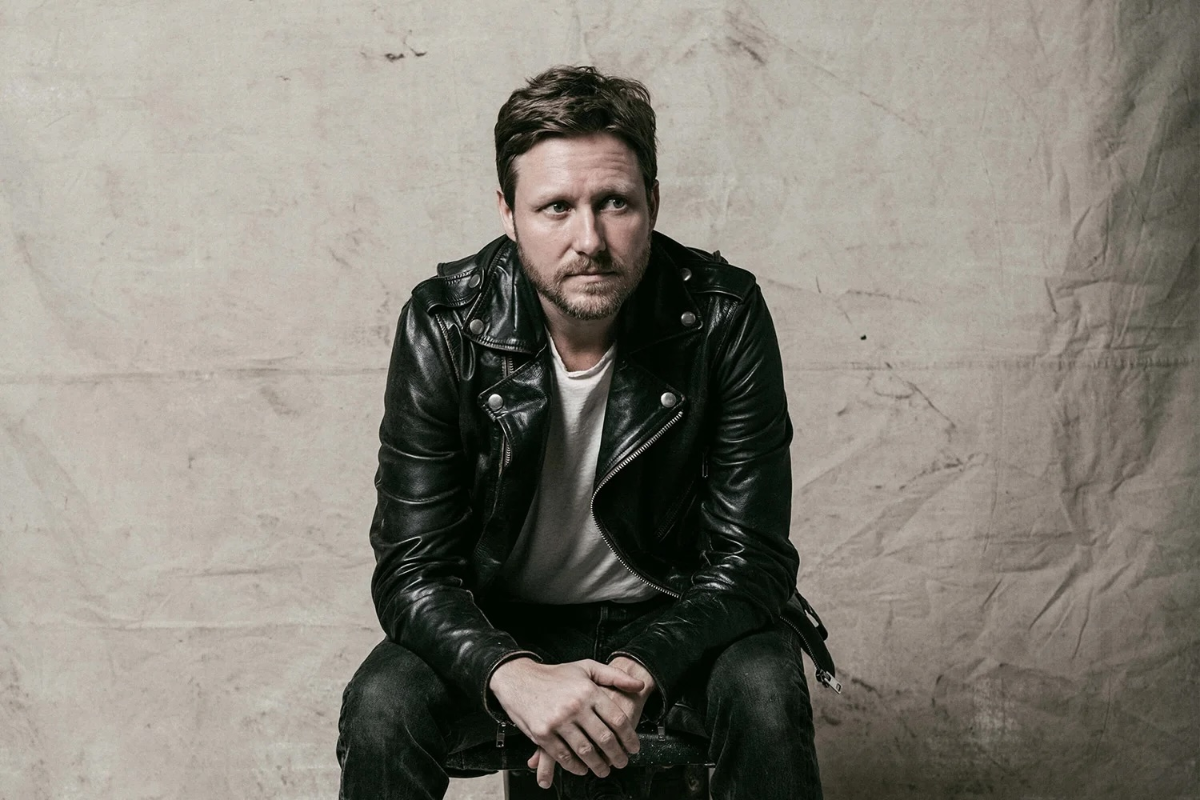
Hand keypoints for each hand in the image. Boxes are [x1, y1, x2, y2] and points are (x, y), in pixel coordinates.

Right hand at [525, 656, 656, 782]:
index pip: (617, 719)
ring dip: (598, 765)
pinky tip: (582, 768)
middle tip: (622, 762)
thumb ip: (614, 676)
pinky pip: (564, 756)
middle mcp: (575, 706)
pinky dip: (575, 767)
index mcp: (588, 691)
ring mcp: (558, 721)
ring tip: (604, 769)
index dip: (629, 737)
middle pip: (604, 738)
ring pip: (585, 751)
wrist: (519, 679)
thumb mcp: (586, 667)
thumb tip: (639, 685)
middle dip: (617, 755)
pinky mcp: (543, 734)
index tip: (634, 747)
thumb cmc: (555, 674)